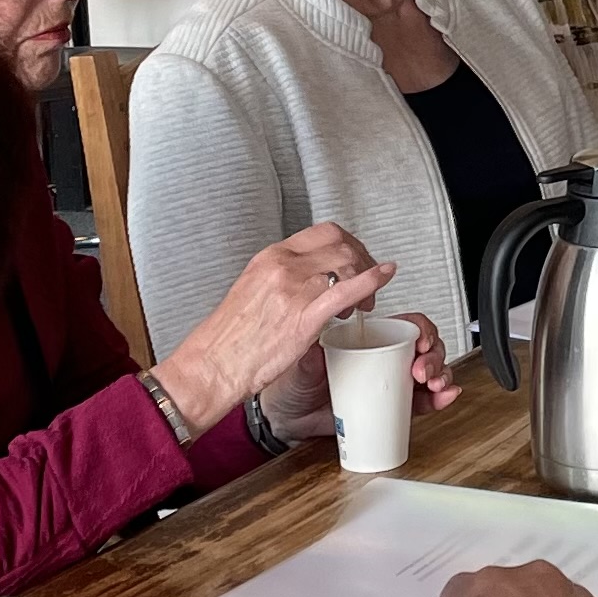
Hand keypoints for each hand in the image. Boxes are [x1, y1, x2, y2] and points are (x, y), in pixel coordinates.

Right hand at [154, 223, 393, 434]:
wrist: (213, 363)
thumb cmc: (233, 336)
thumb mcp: (255, 289)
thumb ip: (283, 278)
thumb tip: (312, 277)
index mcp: (270, 257)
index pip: (323, 233)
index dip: (350, 244)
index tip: (357, 260)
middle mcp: (282, 266)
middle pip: (341, 244)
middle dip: (364, 259)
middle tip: (368, 281)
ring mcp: (294, 289)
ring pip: (347, 263)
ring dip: (365, 278)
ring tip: (361, 305)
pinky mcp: (304, 317)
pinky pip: (347, 289)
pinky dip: (372, 280)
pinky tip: (385, 277)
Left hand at [258, 311, 454, 443]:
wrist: (290, 419)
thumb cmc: (294, 385)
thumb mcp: (301, 366)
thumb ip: (311, 356)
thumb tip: (320, 346)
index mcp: (369, 340)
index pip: (406, 326)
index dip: (422, 331)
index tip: (421, 342)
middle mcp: (386, 358)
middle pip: (426, 347)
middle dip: (434, 357)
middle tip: (423, 371)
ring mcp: (392, 383)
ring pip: (431, 372)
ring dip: (441, 375)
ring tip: (433, 385)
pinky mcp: (396, 408)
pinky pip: (423, 401)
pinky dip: (440, 399)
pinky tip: (444, 396)